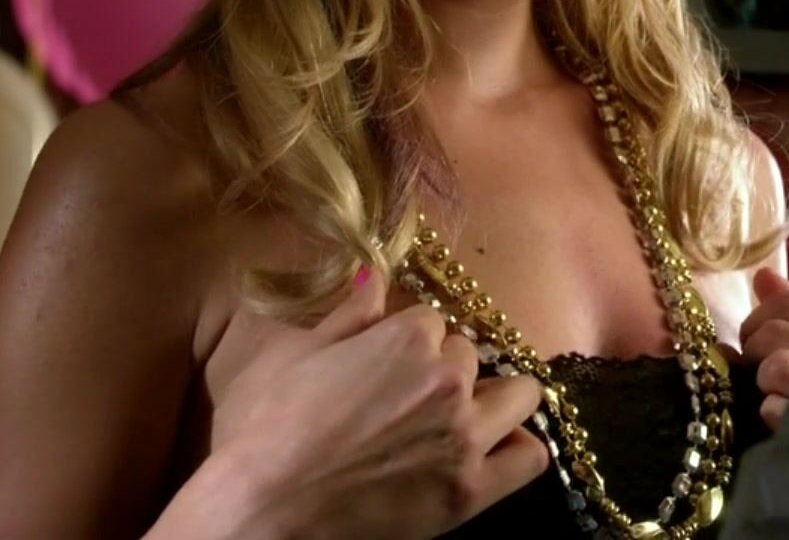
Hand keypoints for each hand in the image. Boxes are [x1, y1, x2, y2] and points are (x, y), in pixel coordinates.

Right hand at [165, 272, 548, 538]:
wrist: (259, 513)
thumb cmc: (262, 431)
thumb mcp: (296, 357)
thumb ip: (348, 315)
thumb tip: (376, 275)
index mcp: (408, 337)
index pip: (431, 321)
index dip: (407, 344)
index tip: (386, 367)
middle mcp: (448, 380)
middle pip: (469, 356)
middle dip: (445, 370)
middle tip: (410, 400)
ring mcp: (464, 436)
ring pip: (518, 395)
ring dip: (493, 399)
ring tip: (461, 418)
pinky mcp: (471, 491)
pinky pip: (529, 457)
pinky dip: (515, 449)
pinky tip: (490, 450)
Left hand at [738, 267, 788, 430]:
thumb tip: (762, 276)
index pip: (785, 302)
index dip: (760, 319)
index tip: (758, 337)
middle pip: (770, 333)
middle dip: (758, 352)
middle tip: (769, 369)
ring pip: (773, 368)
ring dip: (769, 384)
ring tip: (786, 394)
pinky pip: (773, 408)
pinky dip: (774, 413)